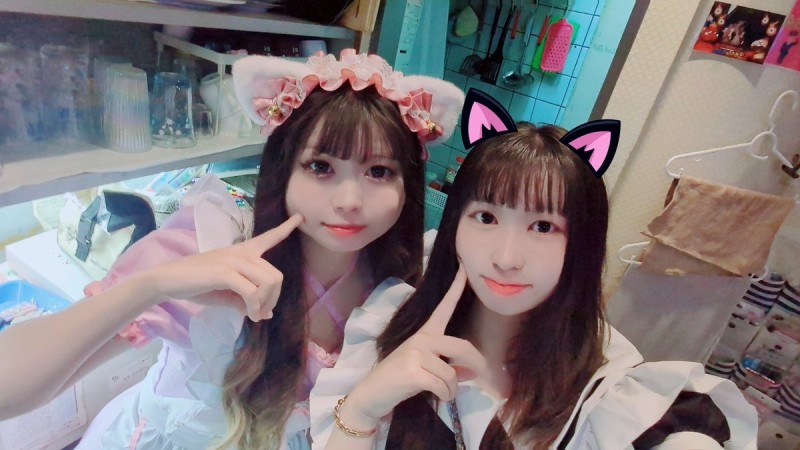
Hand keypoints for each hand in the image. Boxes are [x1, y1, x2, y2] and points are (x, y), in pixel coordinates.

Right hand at [138, 214, 303, 320]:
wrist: (168, 280)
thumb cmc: (198, 285)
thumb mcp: (228, 294)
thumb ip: (248, 301)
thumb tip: (266, 314)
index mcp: (244, 252)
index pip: (269, 237)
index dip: (286, 228)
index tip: (301, 217)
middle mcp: (242, 252)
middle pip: (276, 276)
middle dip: (273, 299)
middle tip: (261, 313)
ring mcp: (234, 260)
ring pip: (268, 282)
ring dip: (265, 304)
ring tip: (254, 314)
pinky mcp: (225, 272)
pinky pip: (252, 291)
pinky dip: (255, 307)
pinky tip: (249, 314)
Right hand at [342, 266, 487, 427]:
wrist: (371, 394)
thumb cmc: (400, 381)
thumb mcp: (427, 370)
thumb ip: (450, 367)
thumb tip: (473, 372)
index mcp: (425, 333)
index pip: (444, 307)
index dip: (456, 287)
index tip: (465, 268)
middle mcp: (422, 338)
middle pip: (462, 346)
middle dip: (477, 363)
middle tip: (481, 375)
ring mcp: (416, 352)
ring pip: (453, 373)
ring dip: (454, 389)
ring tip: (445, 394)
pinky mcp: (413, 370)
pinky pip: (444, 385)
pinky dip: (446, 396)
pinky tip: (439, 398)